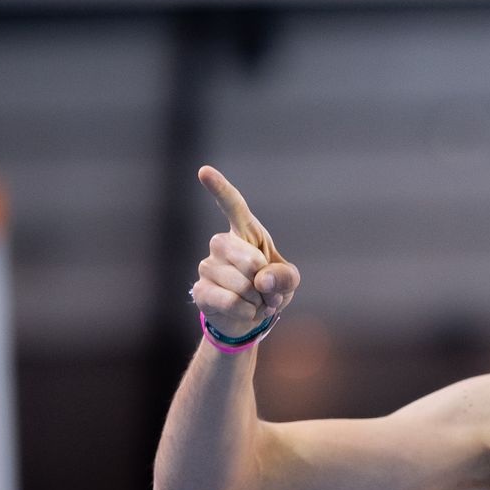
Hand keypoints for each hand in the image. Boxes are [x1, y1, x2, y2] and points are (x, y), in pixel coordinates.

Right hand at [194, 165, 301, 336]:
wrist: (250, 319)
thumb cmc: (269, 289)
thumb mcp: (289, 281)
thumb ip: (284, 276)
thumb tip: (260, 280)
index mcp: (245, 232)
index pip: (232, 205)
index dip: (220, 188)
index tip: (204, 171)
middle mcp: (221, 244)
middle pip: (249, 259)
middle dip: (266, 282)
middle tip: (267, 292)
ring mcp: (207, 266)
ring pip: (242, 285)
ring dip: (258, 301)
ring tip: (256, 302)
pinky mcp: (200, 290)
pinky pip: (230, 302)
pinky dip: (247, 312)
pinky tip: (245, 311)